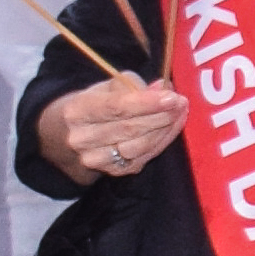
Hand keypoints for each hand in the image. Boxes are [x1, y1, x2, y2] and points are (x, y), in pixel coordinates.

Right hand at [42, 72, 188, 182]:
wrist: (73, 134)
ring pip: (139, 146)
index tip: (171, 97)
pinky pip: (145, 157)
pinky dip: (163, 141)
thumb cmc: (97, 104)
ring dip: (165, 129)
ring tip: (179, 113)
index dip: (145, 103)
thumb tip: (161, 87)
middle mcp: (81, 139)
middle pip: (129, 128)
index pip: (114, 108)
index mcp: (76, 112)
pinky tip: (172, 127)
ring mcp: (95, 159)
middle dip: (161, 115)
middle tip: (181, 102)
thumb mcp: (107, 87)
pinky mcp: (112, 171)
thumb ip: (134, 84)